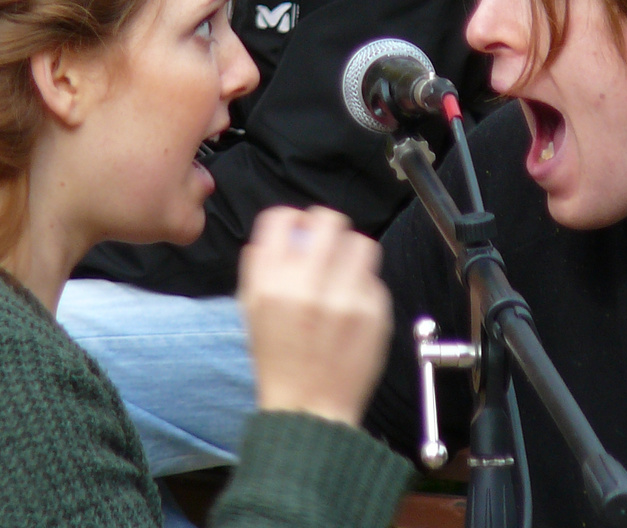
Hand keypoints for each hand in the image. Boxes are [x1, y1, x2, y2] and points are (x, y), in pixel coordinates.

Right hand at [238, 206, 392, 427]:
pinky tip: (352, 303)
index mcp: (271, 282)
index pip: (281, 218)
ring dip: (351, 250)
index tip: (298, 229)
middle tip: (326, 241)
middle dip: (327, 226)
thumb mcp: (252, 309)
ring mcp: (345, 298)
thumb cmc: (279, 360)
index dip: (291, 219)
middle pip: (328, 220)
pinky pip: (374, 278)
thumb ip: (263, 265)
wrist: (308, 407)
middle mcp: (308, 285)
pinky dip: (363, 284)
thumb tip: (285, 231)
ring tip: (344, 269)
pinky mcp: (374, 313)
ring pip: (360, 243)